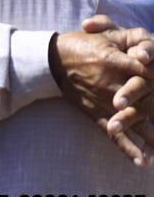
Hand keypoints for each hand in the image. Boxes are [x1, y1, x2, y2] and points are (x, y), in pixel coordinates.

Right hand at [51, 21, 153, 166]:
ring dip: (152, 138)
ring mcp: (103, 101)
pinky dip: (127, 149)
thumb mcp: (105, 35)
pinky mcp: (95, 113)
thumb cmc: (82, 44)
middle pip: (145, 102)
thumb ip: (130, 38)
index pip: (145, 70)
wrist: (53, 60)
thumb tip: (150, 51)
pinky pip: (113, 134)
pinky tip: (141, 161)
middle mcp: (110, 83)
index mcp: (112, 61)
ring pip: (133, 123)